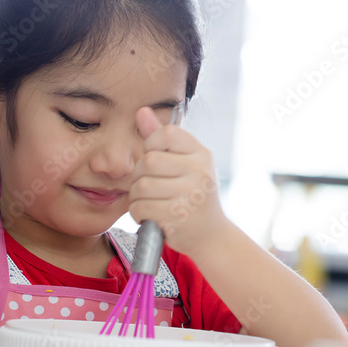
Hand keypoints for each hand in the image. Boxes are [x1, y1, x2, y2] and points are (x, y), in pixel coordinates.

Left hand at [129, 107, 231, 257]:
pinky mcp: (178, 216)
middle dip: (139, 176)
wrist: (211, 235)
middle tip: (148, 187)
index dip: (152, 145)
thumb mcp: (184, 163)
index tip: (157, 162)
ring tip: (150, 202)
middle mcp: (199, 171)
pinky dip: (139, 213)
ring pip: (141, 186)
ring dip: (137, 197)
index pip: (166, 134)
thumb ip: (161, 138)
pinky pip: (141, 207)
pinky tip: (151, 216)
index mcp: (201, 154)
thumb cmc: (193, 195)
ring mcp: (190, 194)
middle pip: (148, 161)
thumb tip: (141, 111)